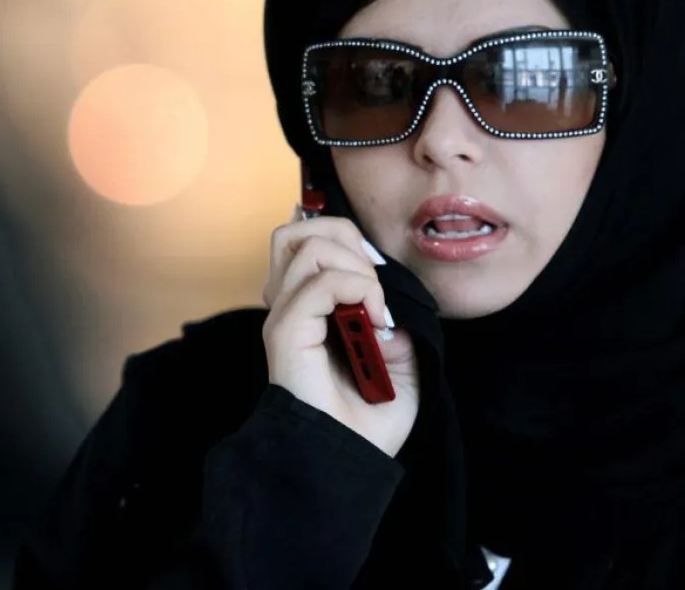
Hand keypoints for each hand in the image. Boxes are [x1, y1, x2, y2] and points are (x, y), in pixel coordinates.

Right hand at [262, 213, 419, 456]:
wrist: (351, 455)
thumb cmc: (370, 415)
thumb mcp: (401, 356)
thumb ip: (395, 315)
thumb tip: (389, 288)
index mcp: (310, 304)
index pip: (315, 238)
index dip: (355, 247)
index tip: (384, 287)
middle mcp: (290, 303)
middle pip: (301, 229)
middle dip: (348, 241)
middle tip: (374, 286)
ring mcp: (284, 314)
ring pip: (307, 244)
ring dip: (355, 267)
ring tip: (375, 305)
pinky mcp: (284, 329)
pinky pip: (318, 282)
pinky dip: (358, 289)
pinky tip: (377, 322)